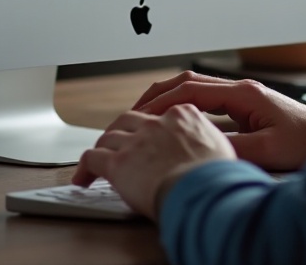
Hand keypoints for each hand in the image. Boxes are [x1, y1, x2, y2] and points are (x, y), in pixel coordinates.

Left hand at [71, 104, 234, 220]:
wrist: (205, 191)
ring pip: (109, 135)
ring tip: (97, 161)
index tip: (147, 136)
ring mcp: (137, 140)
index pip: (160, 113)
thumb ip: (209, 142)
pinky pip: (92, 158)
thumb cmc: (219, 177)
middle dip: (121, 129)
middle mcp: (158, 123)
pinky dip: (84, 167)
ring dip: (102, 147)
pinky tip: (83, 178)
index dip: (150, 126)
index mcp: (184, 115)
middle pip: (130, 118)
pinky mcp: (118, 162)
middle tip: (116, 143)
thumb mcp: (222, 148)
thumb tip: (211, 152)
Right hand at [129, 70, 305, 171]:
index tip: (140, 115)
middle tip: (133, 113)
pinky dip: (187, 111)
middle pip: (189, 83)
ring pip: (197, 91)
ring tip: (147, 118)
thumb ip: (232, 147)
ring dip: (171, 101)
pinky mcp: (245, 111)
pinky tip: (176, 127)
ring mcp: (242, 99)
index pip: (192, 90)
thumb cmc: (304, 142)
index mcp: (243, 94)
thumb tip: (199, 148)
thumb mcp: (266, 150)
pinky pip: (208, 105)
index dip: (162, 102)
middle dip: (159, 95)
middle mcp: (240, 91)